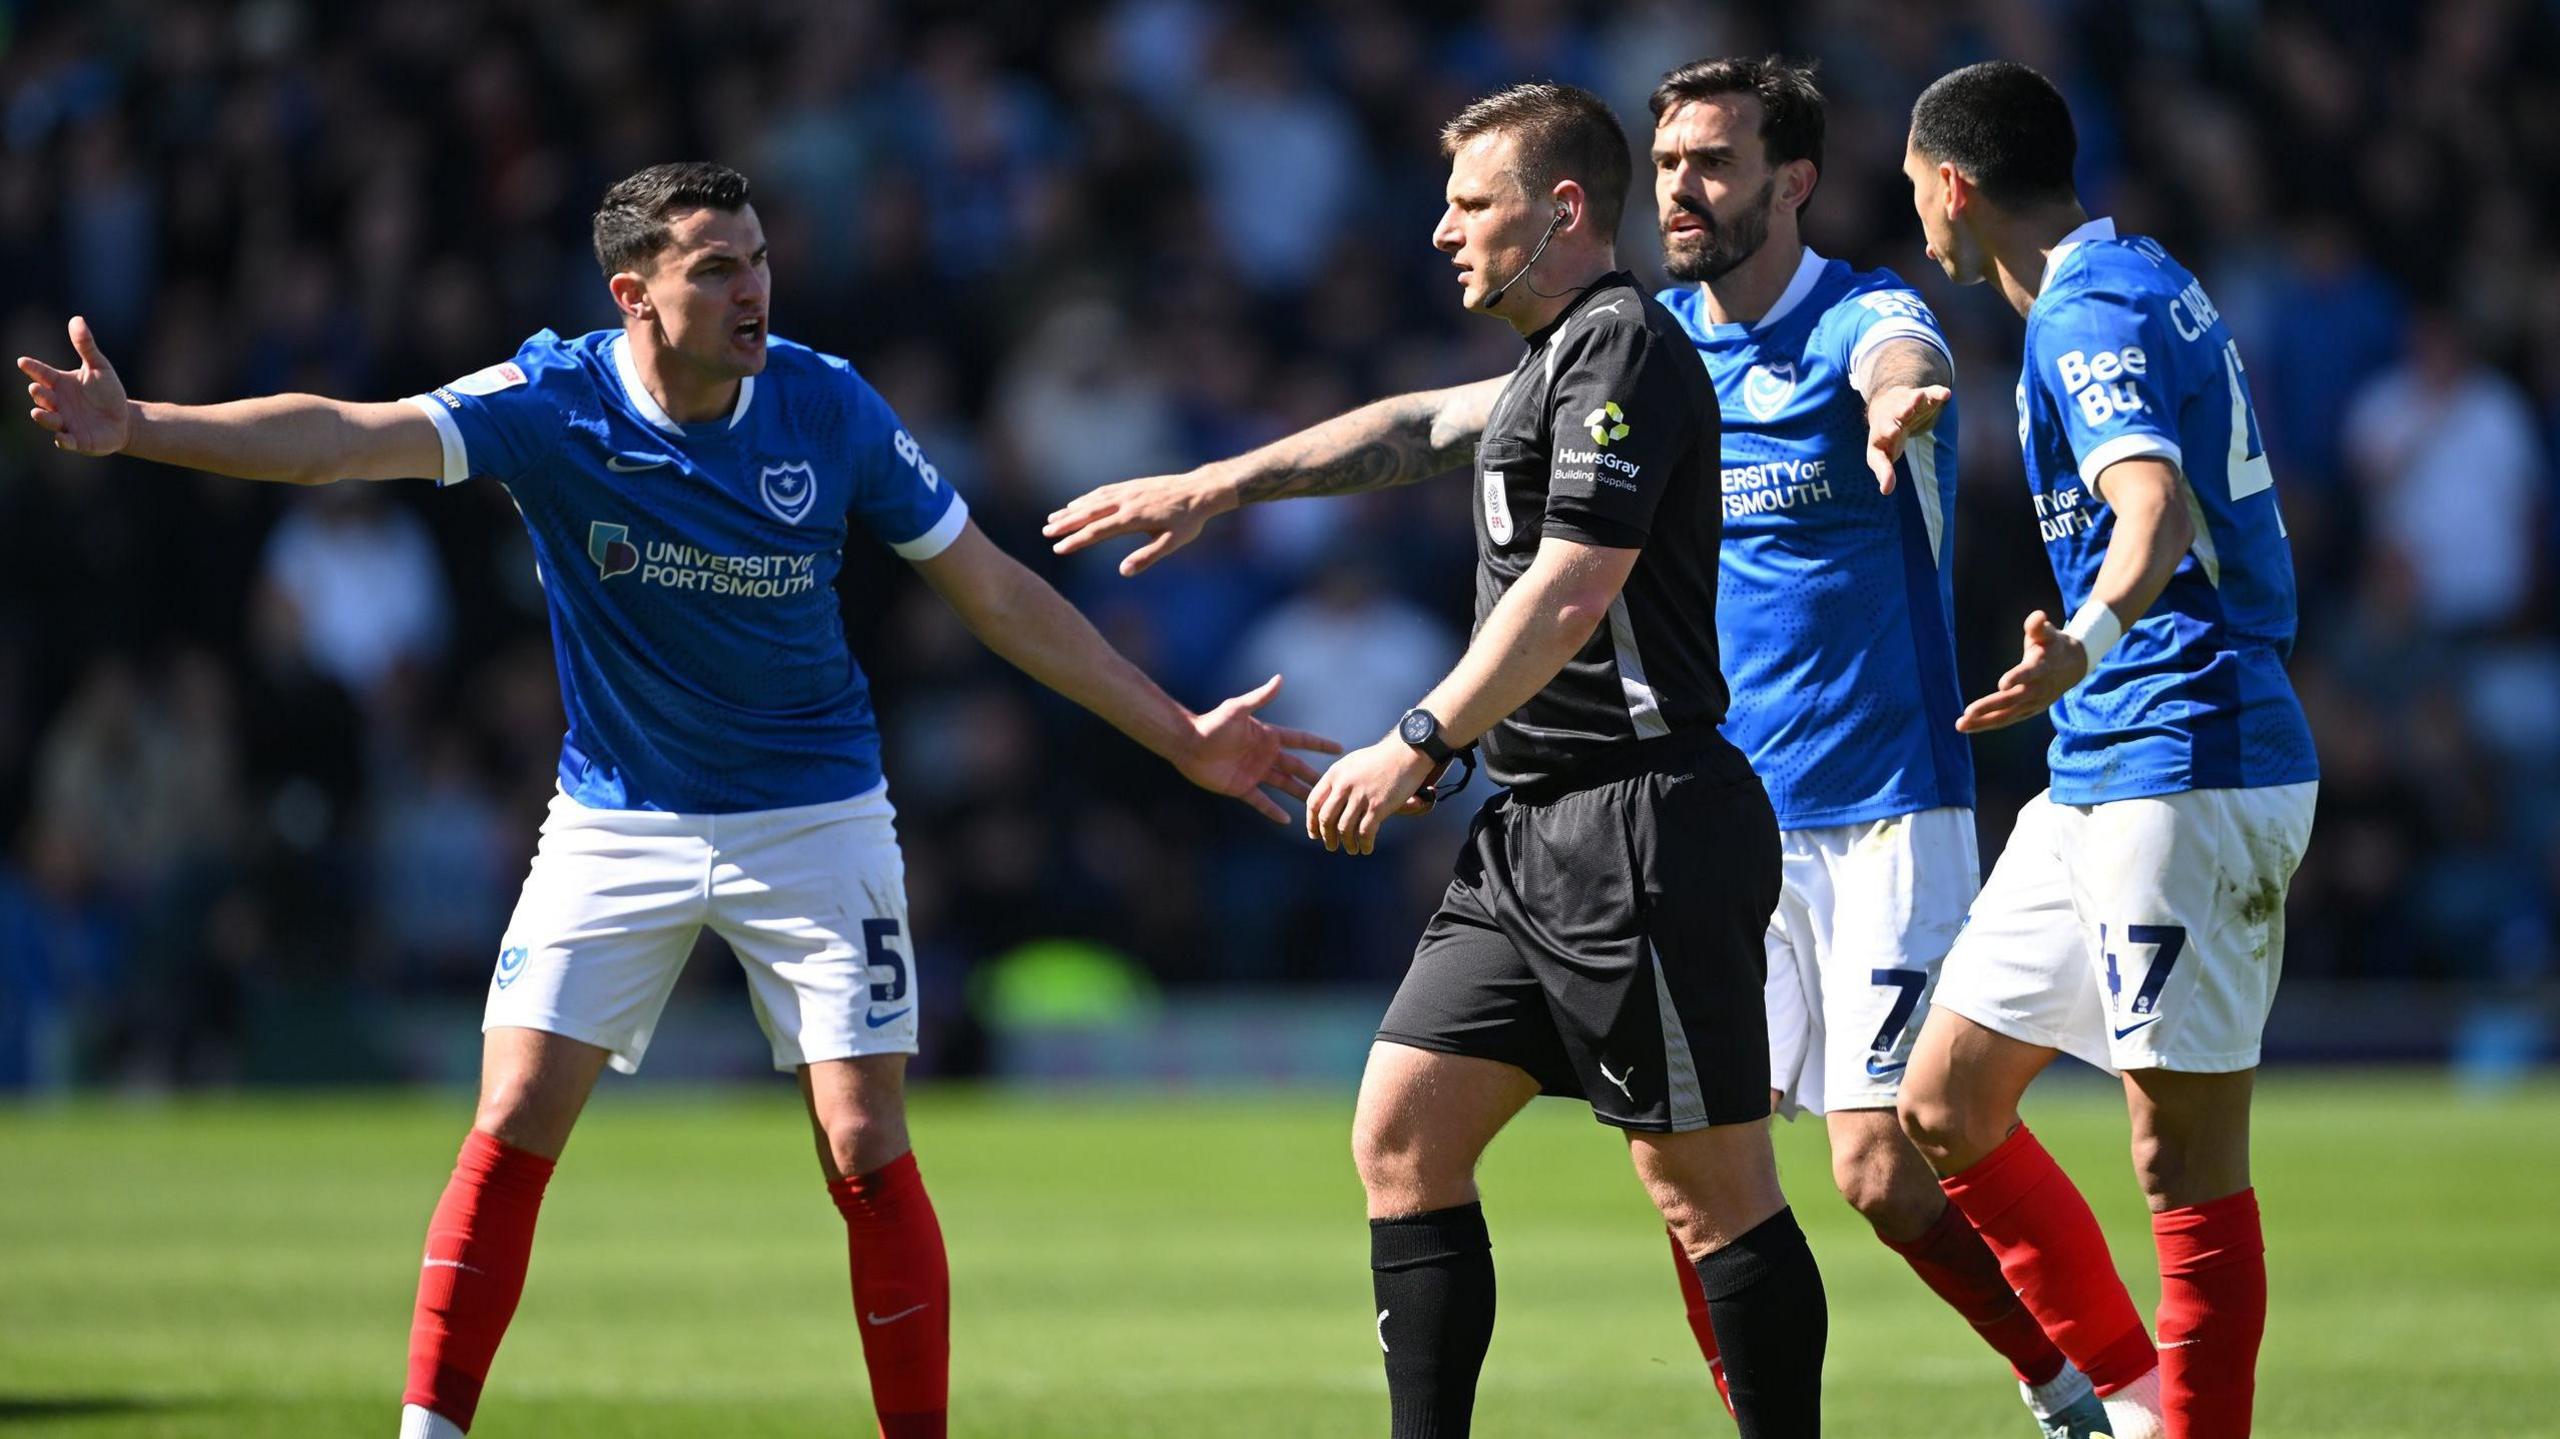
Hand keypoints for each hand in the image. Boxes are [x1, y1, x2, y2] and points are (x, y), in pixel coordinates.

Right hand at [19, 316, 130, 455]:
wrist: (124, 419)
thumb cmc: (107, 392)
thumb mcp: (99, 367)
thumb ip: (86, 346)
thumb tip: (77, 318)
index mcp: (60, 383)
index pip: (42, 373)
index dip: (32, 368)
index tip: (23, 361)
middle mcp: (57, 403)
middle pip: (42, 397)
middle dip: (38, 393)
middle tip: (37, 388)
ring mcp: (65, 422)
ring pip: (49, 420)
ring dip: (43, 417)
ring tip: (38, 411)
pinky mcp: (77, 440)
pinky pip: (67, 441)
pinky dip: (63, 441)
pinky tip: (61, 438)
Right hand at [1043, 468, 1233, 575]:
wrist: (1199, 490)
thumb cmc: (1188, 521)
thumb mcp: (1173, 543)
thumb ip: (1147, 557)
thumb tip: (1124, 571)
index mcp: (1133, 518)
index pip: (1097, 531)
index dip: (1076, 540)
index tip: (1059, 548)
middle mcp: (1125, 502)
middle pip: (1089, 513)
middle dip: (1066, 524)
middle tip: (1046, 533)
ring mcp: (1127, 492)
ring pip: (1092, 500)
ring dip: (1071, 510)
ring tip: (1052, 519)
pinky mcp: (1131, 486)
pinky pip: (1103, 492)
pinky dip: (1086, 498)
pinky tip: (1076, 504)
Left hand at [1178, 674, 1342, 821]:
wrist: (1188, 744)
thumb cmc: (1211, 724)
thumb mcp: (1237, 709)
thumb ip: (1260, 697)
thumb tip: (1280, 679)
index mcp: (1268, 736)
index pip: (1300, 740)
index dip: (1318, 744)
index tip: (1338, 748)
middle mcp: (1265, 755)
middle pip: (1296, 766)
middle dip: (1314, 775)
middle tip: (1334, 784)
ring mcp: (1254, 772)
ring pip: (1283, 785)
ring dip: (1299, 794)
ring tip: (1316, 806)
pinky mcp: (1241, 788)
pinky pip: (1261, 801)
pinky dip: (1273, 811)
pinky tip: (1287, 820)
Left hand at [1305, 735, 1439, 855]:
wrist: (1407, 753)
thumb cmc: (1380, 759)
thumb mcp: (1352, 764)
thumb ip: (1338, 781)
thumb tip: (1329, 804)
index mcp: (1335, 774)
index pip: (1314, 803)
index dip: (1311, 822)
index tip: (1314, 834)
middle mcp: (1344, 785)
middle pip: (1326, 819)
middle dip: (1327, 837)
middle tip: (1331, 846)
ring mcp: (1361, 796)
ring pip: (1344, 829)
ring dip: (1346, 843)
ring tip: (1351, 849)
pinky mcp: (1378, 806)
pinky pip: (1365, 833)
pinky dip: (1364, 844)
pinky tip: (1366, 849)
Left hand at [1865, 383, 1949, 493]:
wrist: (1888, 406)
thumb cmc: (1885, 438)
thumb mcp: (1881, 455)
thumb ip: (1884, 471)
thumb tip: (1885, 490)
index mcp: (1882, 430)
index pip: (1883, 431)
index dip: (1889, 432)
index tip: (1895, 432)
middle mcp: (1893, 415)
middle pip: (1895, 412)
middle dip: (1900, 412)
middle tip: (1906, 412)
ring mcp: (1908, 405)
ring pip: (1910, 400)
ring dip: (1915, 399)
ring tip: (1919, 398)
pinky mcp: (1923, 397)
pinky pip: (1931, 393)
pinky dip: (1938, 393)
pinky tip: (1946, 394)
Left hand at [1956, 609, 2087, 732]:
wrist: (2073, 666)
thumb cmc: (2053, 645)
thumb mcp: (2048, 633)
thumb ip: (2038, 626)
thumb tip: (2037, 616)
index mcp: (2042, 667)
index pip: (2030, 673)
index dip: (2017, 677)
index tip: (2002, 684)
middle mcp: (2038, 688)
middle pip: (2013, 700)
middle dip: (1990, 706)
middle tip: (1968, 712)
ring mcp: (2034, 703)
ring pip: (2007, 715)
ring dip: (1983, 722)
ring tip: (1960, 724)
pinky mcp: (2027, 711)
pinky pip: (2005, 719)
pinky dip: (1986, 724)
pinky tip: (1967, 725)